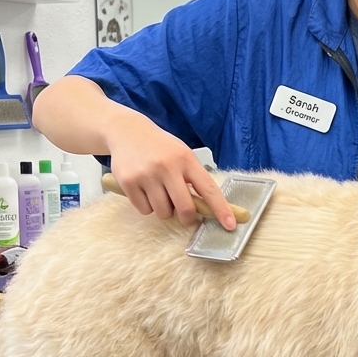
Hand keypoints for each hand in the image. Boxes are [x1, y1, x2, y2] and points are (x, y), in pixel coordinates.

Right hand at [106, 115, 234, 228]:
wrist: (127, 131)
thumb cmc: (161, 147)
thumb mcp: (182, 155)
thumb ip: (193, 178)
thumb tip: (206, 208)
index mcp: (186, 160)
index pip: (209, 189)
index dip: (221, 209)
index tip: (230, 225)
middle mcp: (167, 167)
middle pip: (185, 208)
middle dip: (187, 217)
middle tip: (184, 215)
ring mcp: (146, 175)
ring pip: (163, 212)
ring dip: (164, 210)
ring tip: (159, 193)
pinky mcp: (128, 182)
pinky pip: (144, 210)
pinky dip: (147, 206)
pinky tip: (145, 190)